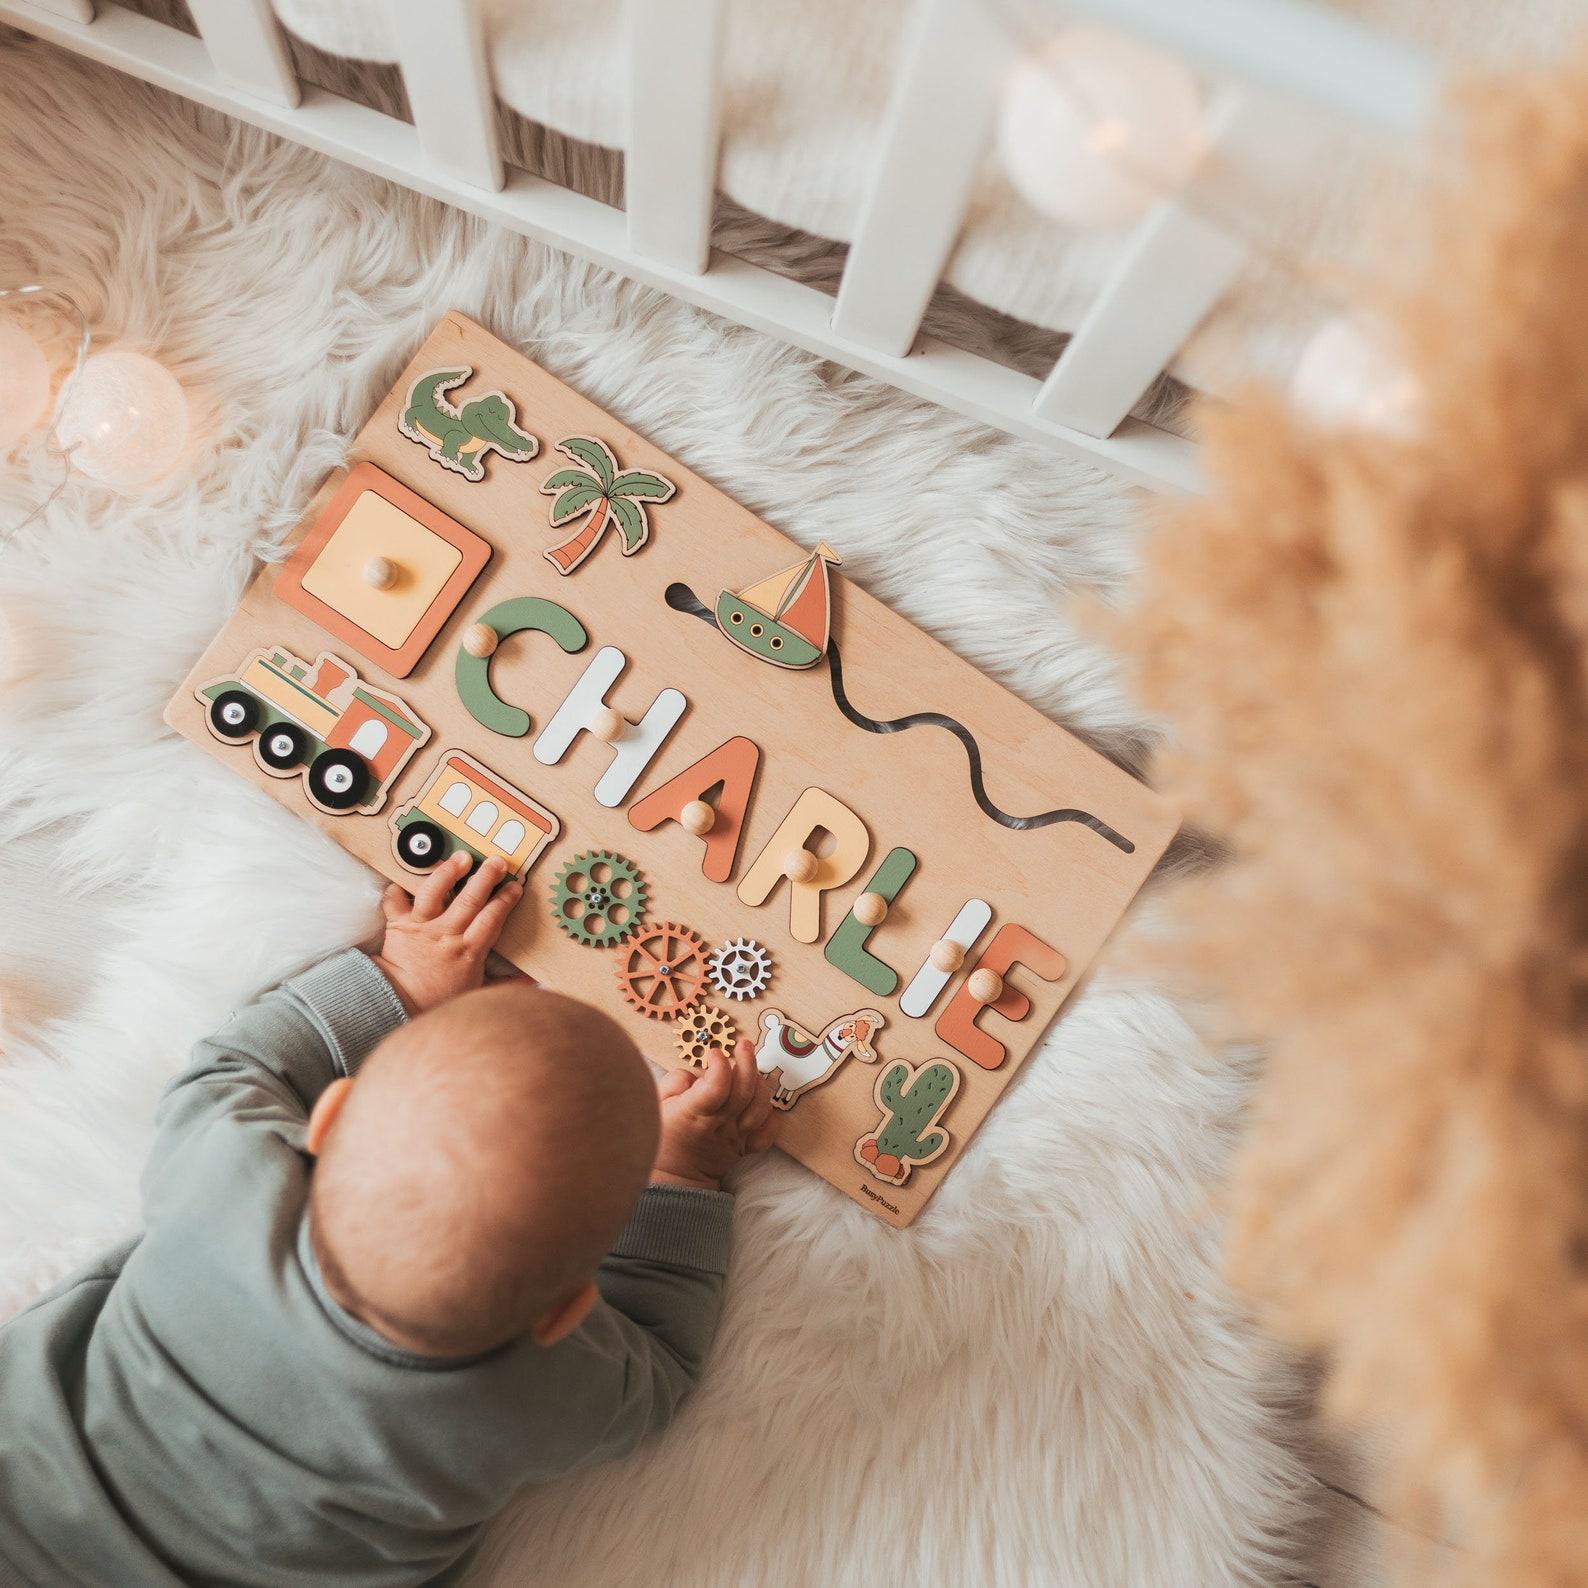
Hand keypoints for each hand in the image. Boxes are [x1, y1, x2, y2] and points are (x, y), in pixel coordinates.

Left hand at [373, 852, 523, 1014]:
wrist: (399, 1003)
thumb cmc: (437, 998)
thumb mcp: (476, 991)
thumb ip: (504, 984)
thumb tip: (531, 982)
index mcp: (468, 950)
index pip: (491, 918)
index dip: (505, 900)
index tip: (515, 886)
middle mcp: (446, 934)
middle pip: (469, 899)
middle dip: (486, 877)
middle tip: (497, 862)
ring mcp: (421, 927)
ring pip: (434, 892)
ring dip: (449, 872)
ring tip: (461, 857)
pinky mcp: (398, 924)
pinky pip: (395, 900)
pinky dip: (398, 888)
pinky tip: (405, 878)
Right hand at [651, 1039, 779, 1191]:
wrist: (672, 1177)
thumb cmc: (662, 1136)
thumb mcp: (656, 1105)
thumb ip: (675, 1082)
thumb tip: (698, 1072)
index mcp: (694, 1113)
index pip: (715, 1087)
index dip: (719, 1065)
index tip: (713, 1052)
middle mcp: (719, 1125)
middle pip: (744, 1092)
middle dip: (748, 1062)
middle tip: (743, 1045)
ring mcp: (735, 1137)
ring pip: (760, 1108)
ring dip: (761, 1085)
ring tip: (752, 1070)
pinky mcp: (745, 1147)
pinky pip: (768, 1132)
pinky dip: (771, 1115)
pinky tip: (762, 1102)